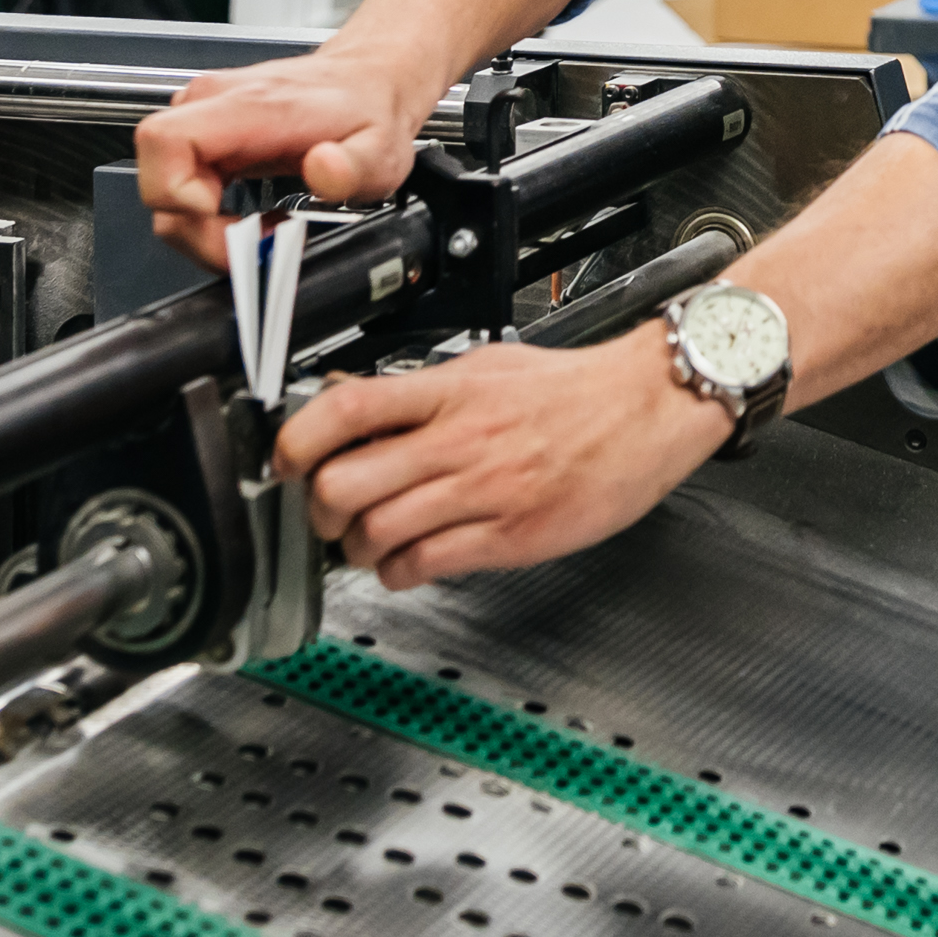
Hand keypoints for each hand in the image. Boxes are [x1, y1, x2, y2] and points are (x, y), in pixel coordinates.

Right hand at [135, 31, 445, 269]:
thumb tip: (323, 170)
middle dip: (194, 230)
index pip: (164, 141)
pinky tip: (247, 218)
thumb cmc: (368, 112)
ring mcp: (204, 116)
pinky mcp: (205, 133)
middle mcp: (214, 104)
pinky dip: (205, 216)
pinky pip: (179, 186)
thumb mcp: (380, 151)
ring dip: (202, 228)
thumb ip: (354, 167)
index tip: (225, 223)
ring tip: (259, 231)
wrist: (367, 81)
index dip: (175, 195)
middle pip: (156, 178)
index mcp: (250, 106)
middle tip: (251, 246)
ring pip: (164, 190)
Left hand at [274, 333, 732, 589]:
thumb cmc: (576, 390)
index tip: (286, 459)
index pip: (346, 410)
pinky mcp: (511, 536)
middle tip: (327, 512)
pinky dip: (399, 572)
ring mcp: (485, 492)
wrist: (651, 407)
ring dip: (356, 549)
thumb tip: (352, 398)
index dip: (297, 439)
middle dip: (320, 510)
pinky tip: (408, 561)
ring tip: (367, 541)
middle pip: (346, 484)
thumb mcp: (489, 364)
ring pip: (378, 534)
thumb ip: (421, 386)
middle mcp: (461, 441)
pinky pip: (426, 565)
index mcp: (450, 390)